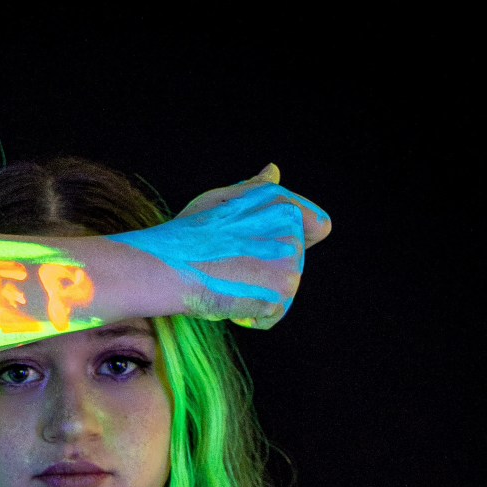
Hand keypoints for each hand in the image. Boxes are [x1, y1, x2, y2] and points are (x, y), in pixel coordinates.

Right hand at [118, 164, 330, 328]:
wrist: (169, 269)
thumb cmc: (188, 235)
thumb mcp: (222, 200)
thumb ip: (256, 189)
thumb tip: (273, 171)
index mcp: (283, 205)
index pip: (317, 227)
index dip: (292, 241)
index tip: (262, 250)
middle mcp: (292, 230)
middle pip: (294, 263)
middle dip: (267, 270)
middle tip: (230, 266)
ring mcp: (290, 262)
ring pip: (283, 290)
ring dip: (258, 294)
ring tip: (228, 281)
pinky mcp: (281, 293)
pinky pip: (272, 314)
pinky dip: (252, 316)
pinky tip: (230, 301)